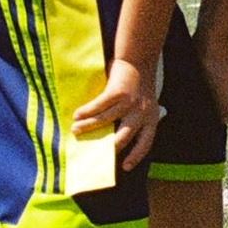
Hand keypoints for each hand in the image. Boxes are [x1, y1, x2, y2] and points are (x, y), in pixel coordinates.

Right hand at [72, 58, 161, 172]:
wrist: (139, 60)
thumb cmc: (138, 85)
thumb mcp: (142, 104)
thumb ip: (132, 119)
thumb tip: (108, 138)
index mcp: (151, 118)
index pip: (146, 142)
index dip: (136, 155)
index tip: (125, 167)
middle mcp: (142, 113)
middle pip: (123, 137)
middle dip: (107, 147)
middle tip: (93, 155)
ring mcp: (130, 103)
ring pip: (105, 121)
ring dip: (88, 127)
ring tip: (75, 130)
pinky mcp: (118, 93)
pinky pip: (98, 107)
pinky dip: (86, 111)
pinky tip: (77, 114)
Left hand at [194, 35, 227, 123]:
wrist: (208, 38)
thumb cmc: (215, 64)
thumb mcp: (219, 90)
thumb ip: (223, 106)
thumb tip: (225, 122)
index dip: (220, 115)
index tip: (208, 121)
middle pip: (221, 99)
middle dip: (211, 105)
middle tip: (197, 112)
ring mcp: (222, 71)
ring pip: (212, 89)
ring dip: (203, 94)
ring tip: (189, 100)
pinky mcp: (211, 64)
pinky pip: (205, 79)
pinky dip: (198, 84)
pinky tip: (187, 86)